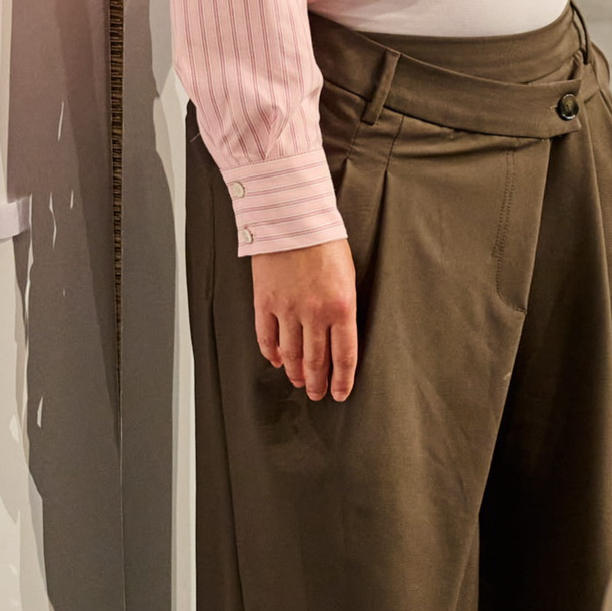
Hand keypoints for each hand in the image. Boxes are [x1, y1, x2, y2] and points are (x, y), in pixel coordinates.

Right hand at [251, 239, 358, 400]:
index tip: (340, 393)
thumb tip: (337, 335)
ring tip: (297, 381)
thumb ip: (342, 309)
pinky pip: (266, 336)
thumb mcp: (347, 276)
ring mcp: (287, 309)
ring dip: (294, 372)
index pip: (344, 356)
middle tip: (316, 394)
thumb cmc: (324, 241)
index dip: (342, 380)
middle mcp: (314, 313)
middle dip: (317, 383)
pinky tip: (276, 360)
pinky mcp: (264, 301)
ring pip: (291, 354)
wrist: (292, 216)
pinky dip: (271, 353)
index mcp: (341, 307)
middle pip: (316, 361)